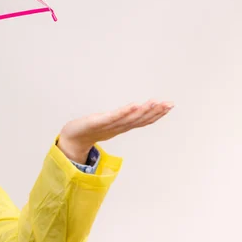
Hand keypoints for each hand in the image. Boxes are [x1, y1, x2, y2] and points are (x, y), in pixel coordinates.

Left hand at [57, 99, 173, 163]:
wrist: (71, 139)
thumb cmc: (89, 130)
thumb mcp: (108, 123)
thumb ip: (120, 119)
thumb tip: (132, 112)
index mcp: (121, 127)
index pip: (142, 120)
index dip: (157, 114)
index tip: (170, 106)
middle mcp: (118, 127)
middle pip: (139, 119)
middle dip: (155, 111)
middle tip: (170, 104)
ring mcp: (108, 125)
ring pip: (129, 118)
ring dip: (144, 110)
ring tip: (156, 102)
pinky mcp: (97, 122)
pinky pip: (113, 117)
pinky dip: (125, 112)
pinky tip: (135, 105)